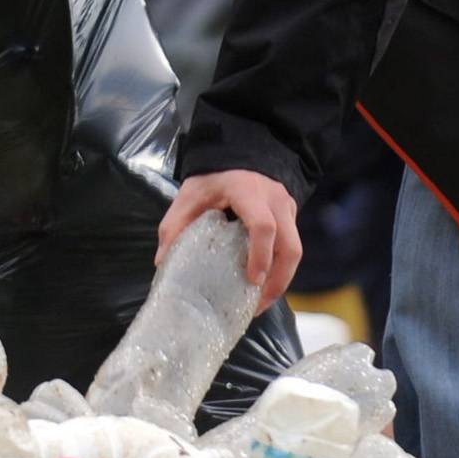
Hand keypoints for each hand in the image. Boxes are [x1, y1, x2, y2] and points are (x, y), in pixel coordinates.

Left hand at [156, 168, 301, 311]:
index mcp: (248, 192)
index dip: (260, 255)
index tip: (253, 280)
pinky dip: (281, 268)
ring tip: (260, 302)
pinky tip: (264, 284)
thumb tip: (162, 261)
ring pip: (296, 250)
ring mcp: (287, 207)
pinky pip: (292, 246)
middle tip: (258, 304)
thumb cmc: (212, 177)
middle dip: (278, 280)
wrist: (237, 153)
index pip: (263, 226)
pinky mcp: (290, 215)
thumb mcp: (189, 195)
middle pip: (290, 246)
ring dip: (282, 279)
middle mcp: (274, 200)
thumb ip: (175, 225)